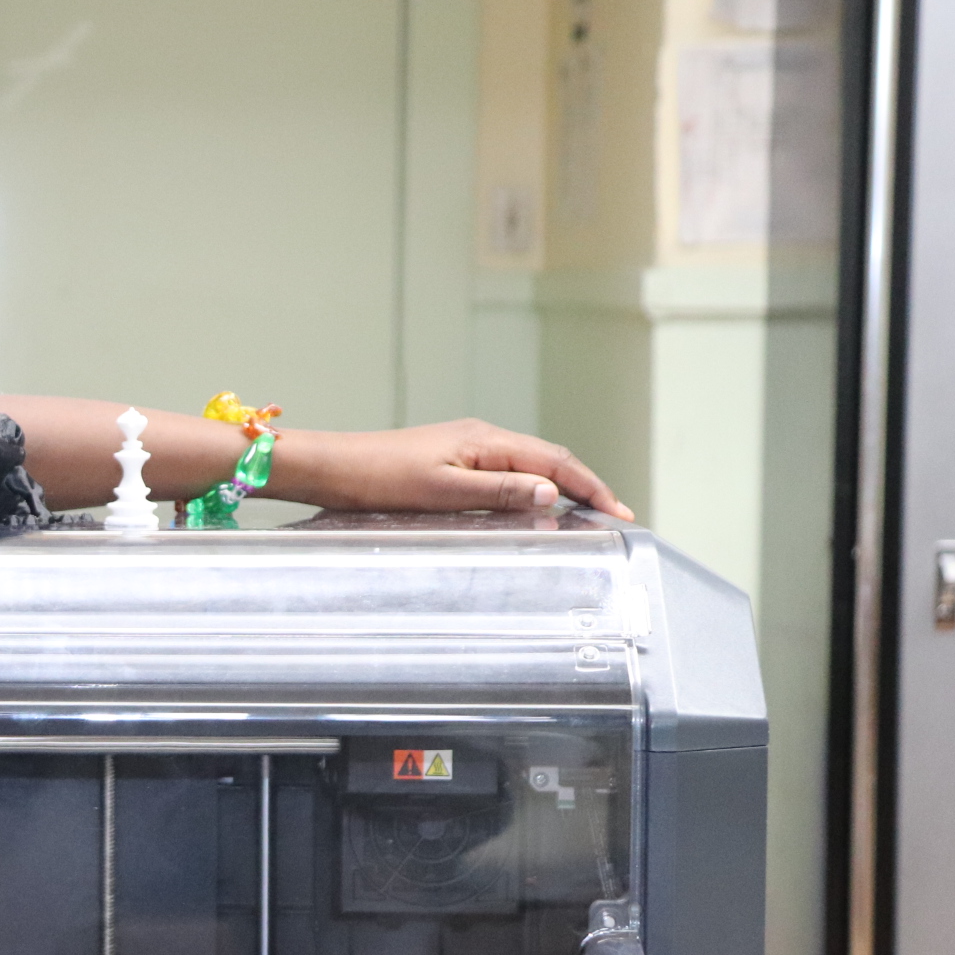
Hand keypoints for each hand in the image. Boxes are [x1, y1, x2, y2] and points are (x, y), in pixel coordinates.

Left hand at [272, 419, 631, 519]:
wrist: (334, 468)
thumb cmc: (380, 479)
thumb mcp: (443, 491)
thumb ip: (499, 492)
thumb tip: (552, 491)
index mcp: (486, 440)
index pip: (556, 462)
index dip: (592, 487)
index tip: (620, 514)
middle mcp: (482, 437)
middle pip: (549, 459)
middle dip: (585, 486)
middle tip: (614, 517)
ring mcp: (467, 447)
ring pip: (529, 465)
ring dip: (560, 486)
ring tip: (585, 513)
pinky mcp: (452, 459)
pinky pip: (506, 471)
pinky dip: (531, 487)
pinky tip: (533, 505)